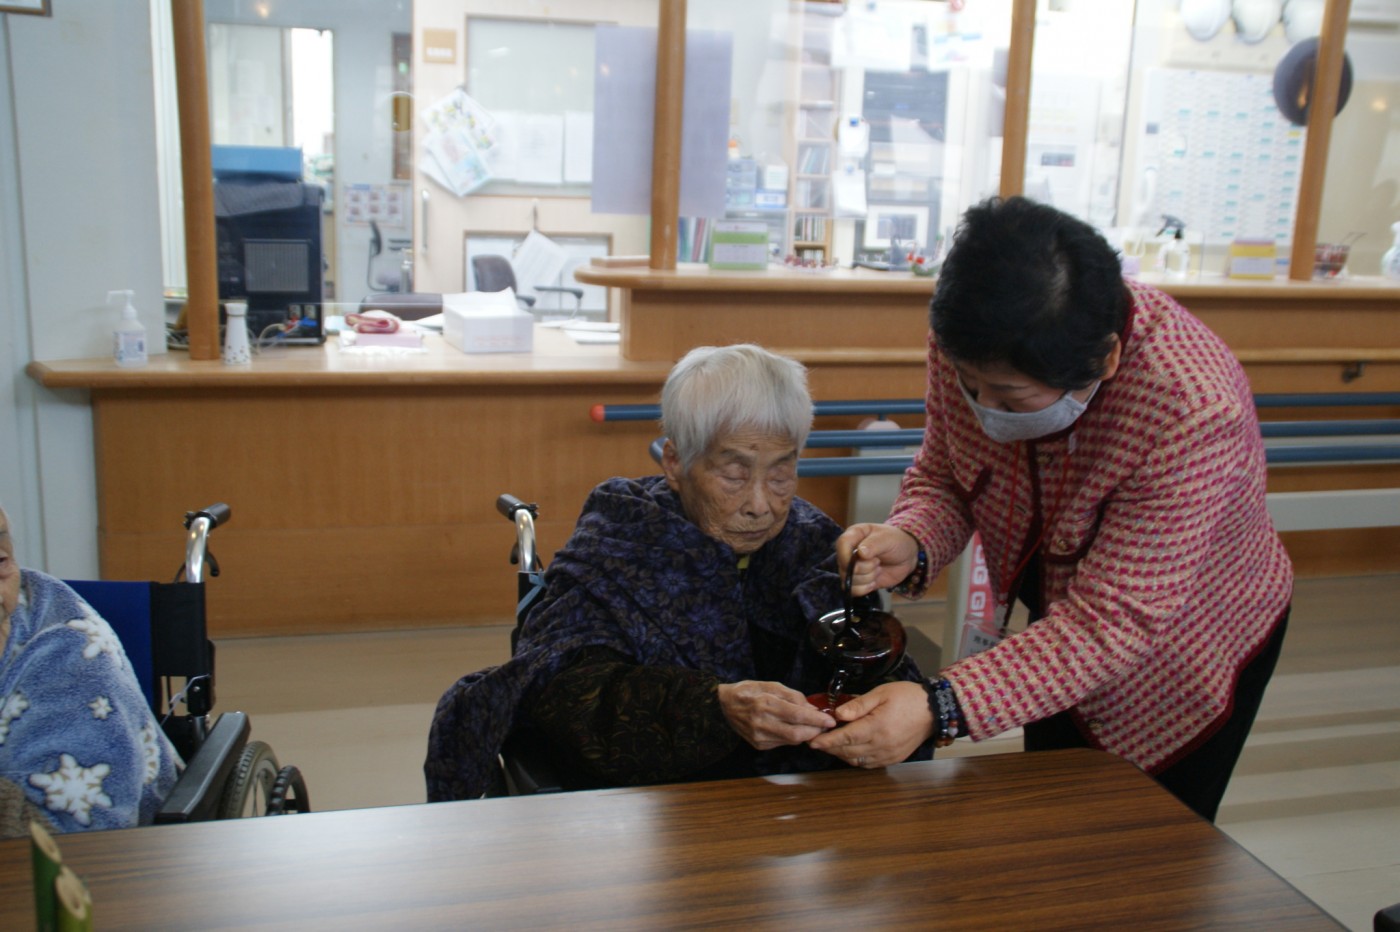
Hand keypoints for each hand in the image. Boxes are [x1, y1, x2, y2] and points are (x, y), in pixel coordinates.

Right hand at [717, 681, 835, 749]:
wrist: (723, 706)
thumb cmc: (748, 691)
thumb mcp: (770, 685)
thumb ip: (792, 696)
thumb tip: (811, 708)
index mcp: (765, 703)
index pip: (797, 715)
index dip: (816, 719)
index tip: (830, 720)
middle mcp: (762, 722)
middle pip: (797, 733)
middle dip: (815, 731)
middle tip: (824, 725)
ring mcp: (759, 737)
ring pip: (792, 740)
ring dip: (806, 734)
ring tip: (812, 725)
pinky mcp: (759, 745)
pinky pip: (783, 743)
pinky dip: (793, 737)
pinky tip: (794, 728)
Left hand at [807, 681, 933, 767]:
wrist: (934, 710)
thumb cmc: (906, 697)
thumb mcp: (881, 693)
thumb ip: (858, 705)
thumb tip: (838, 715)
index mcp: (877, 727)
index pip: (845, 737)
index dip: (827, 740)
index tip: (812, 741)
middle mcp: (882, 745)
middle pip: (848, 750)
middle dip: (830, 747)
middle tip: (817, 740)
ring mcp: (888, 755)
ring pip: (856, 760)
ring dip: (841, 754)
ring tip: (831, 744)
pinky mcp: (894, 759)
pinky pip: (869, 764)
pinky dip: (855, 759)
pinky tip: (850, 750)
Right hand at [836, 524, 920, 596]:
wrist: (907, 556)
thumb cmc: (897, 541)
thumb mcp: (887, 538)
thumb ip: (873, 544)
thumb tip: (860, 553)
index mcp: (854, 535)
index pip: (842, 544)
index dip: (848, 554)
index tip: (863, 558)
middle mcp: (849, 552)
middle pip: (845, 566)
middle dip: (864, 568)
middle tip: (878, 561)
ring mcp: (852, 568)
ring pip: (849, 580)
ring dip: (867, 578)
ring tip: (878, 569)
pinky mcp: (858, 581)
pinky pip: (853, 590)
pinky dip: (865, 588)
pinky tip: (875, 581)